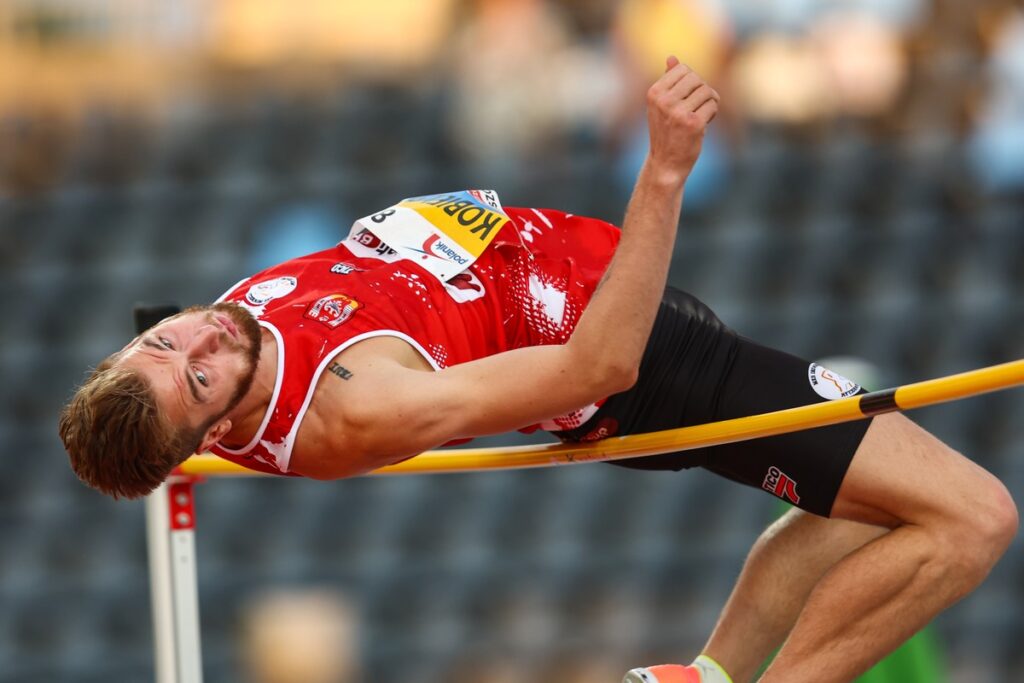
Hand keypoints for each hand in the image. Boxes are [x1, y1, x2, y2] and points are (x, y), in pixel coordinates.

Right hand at [645, 55, 719, 186]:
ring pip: (707, 91)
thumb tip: (672, 57)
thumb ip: (668, 81)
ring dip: (709, 101)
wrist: (665, 163)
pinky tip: (704, 124)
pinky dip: (713, 113)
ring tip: (702, 114)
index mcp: (654, 92)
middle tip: (698, 106)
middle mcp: (664, 101)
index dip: (691, 81)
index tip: (688, 96)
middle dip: (702, 90)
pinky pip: (713, 105)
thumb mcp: (661, 105)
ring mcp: (678, 112)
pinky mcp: (693, 123)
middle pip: (696, 78)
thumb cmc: (666, 132)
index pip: (683, 69)